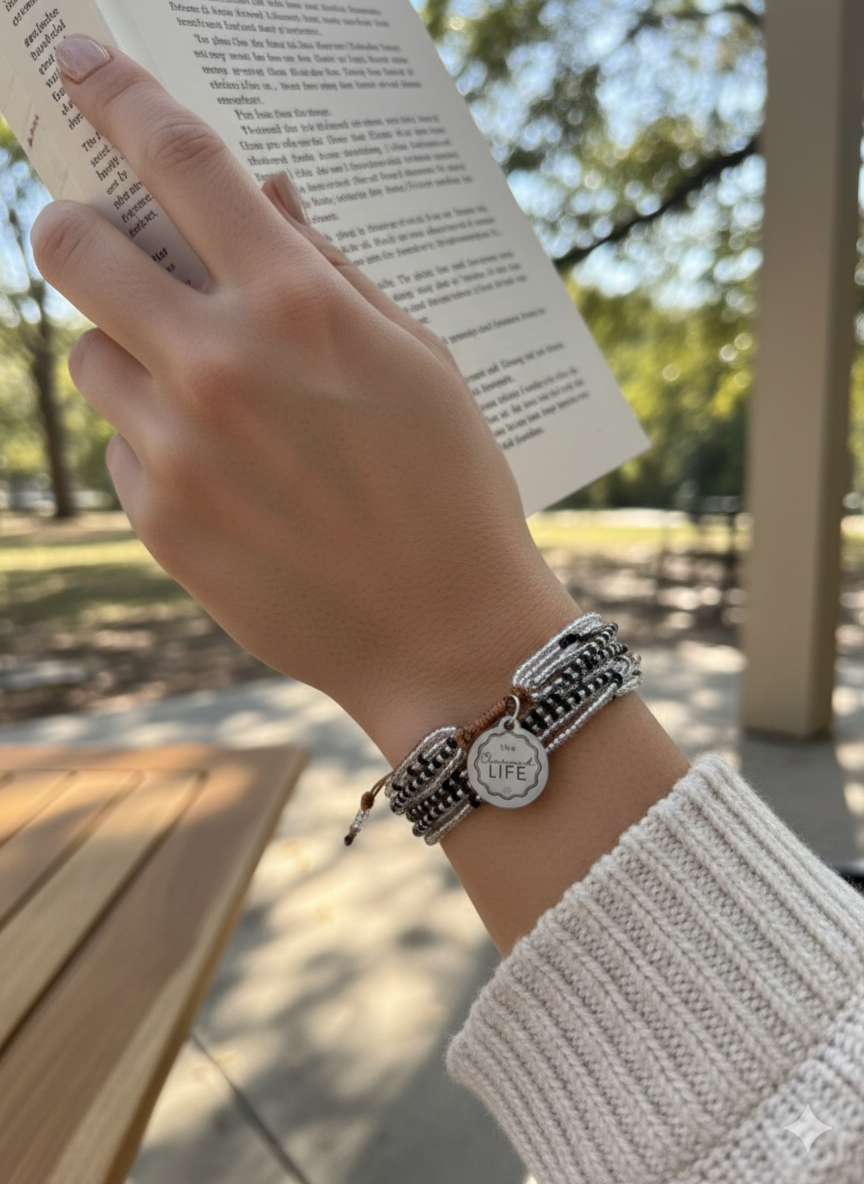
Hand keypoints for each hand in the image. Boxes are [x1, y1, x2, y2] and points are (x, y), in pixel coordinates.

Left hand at [32, 37, 576, 760]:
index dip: (119, 94)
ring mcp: (179, 451)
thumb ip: (329, 268)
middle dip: (73, 226)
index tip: (82, 61)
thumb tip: (264, 194)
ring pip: (89, 357)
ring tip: (206, 396)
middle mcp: (220, 367)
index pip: (180, 160)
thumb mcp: (418, 360)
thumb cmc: (452, 487)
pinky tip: (230, 479)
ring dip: (129, 353)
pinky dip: (158, 443)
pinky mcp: (161, 524)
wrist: (445, 636)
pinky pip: (122, 448)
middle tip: (100, 240)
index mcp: (298, 305)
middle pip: (71, 247)